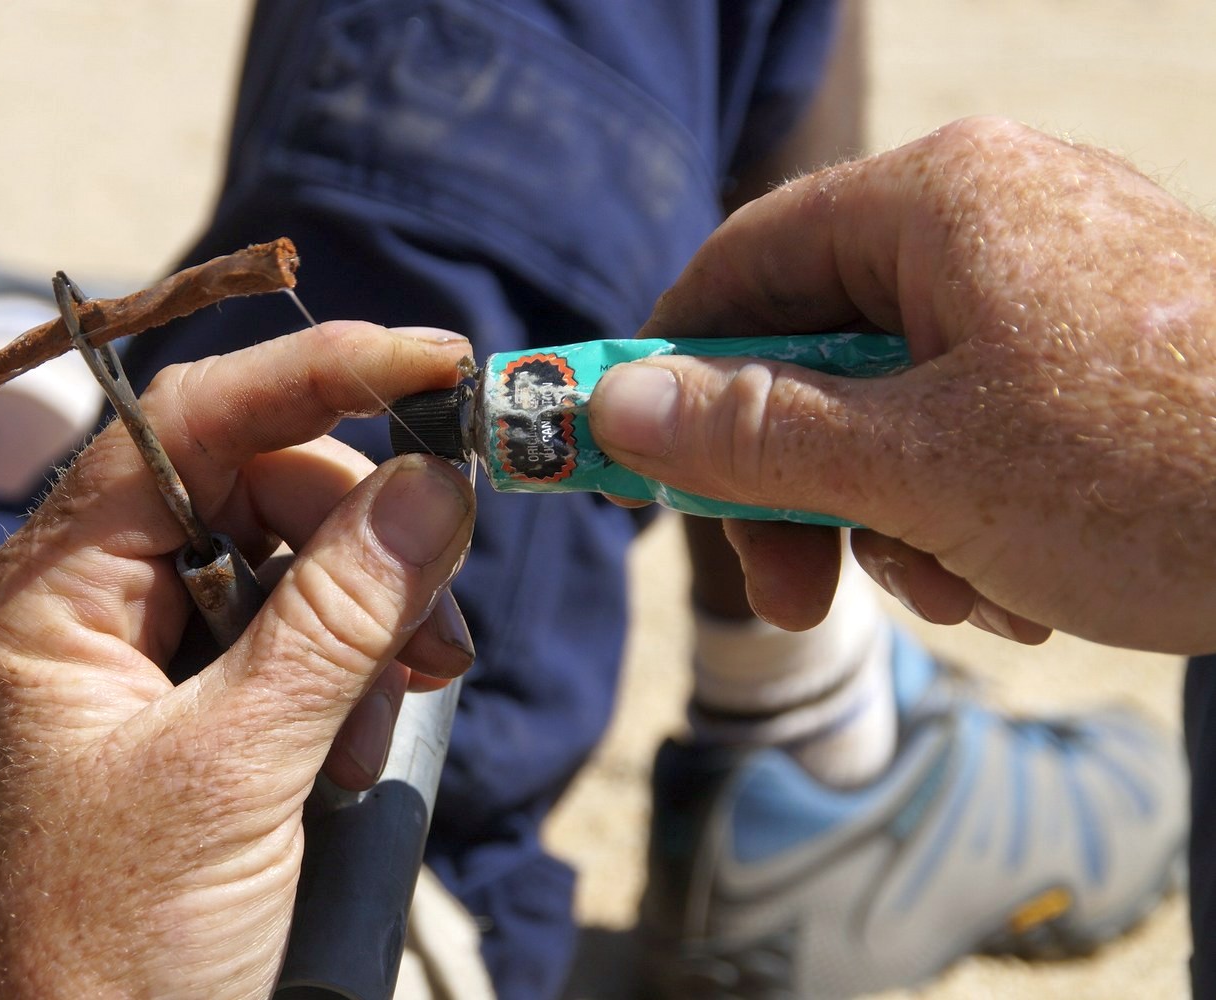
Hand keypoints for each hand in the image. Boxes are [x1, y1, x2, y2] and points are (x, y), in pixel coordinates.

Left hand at [0, 323, 476, 998]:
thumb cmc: (105, 950)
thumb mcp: (233, 774)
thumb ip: (337, 619)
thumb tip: (435, 484)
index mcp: (53, 591)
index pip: (188, 420)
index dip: (318, 374)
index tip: (438, 366)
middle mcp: (95, 601)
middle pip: (255, 483)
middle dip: (364, 531)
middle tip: (440, 613)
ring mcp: (147, 658)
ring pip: (294, 563)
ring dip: (370, 617)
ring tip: (402, 702)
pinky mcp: (199, 714)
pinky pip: (300, 644)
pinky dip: (355, 675)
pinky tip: (359, 748)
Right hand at [588, 116, 1215, 653]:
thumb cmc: (1157, 470)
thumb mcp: (919, 465)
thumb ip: (754, 435)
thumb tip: (621, 409)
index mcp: (936, 203)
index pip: (743, 264)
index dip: (671, 367)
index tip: (633, 462)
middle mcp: (992, 220)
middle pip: (818, 351)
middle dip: (798, 488)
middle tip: (792, 596)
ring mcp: (1053, 289)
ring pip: (898, 408)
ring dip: (895, 520)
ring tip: (970, 593)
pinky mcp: (1102, 358)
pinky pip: (979, 428)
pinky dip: (971, 515)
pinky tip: (1027, 584)